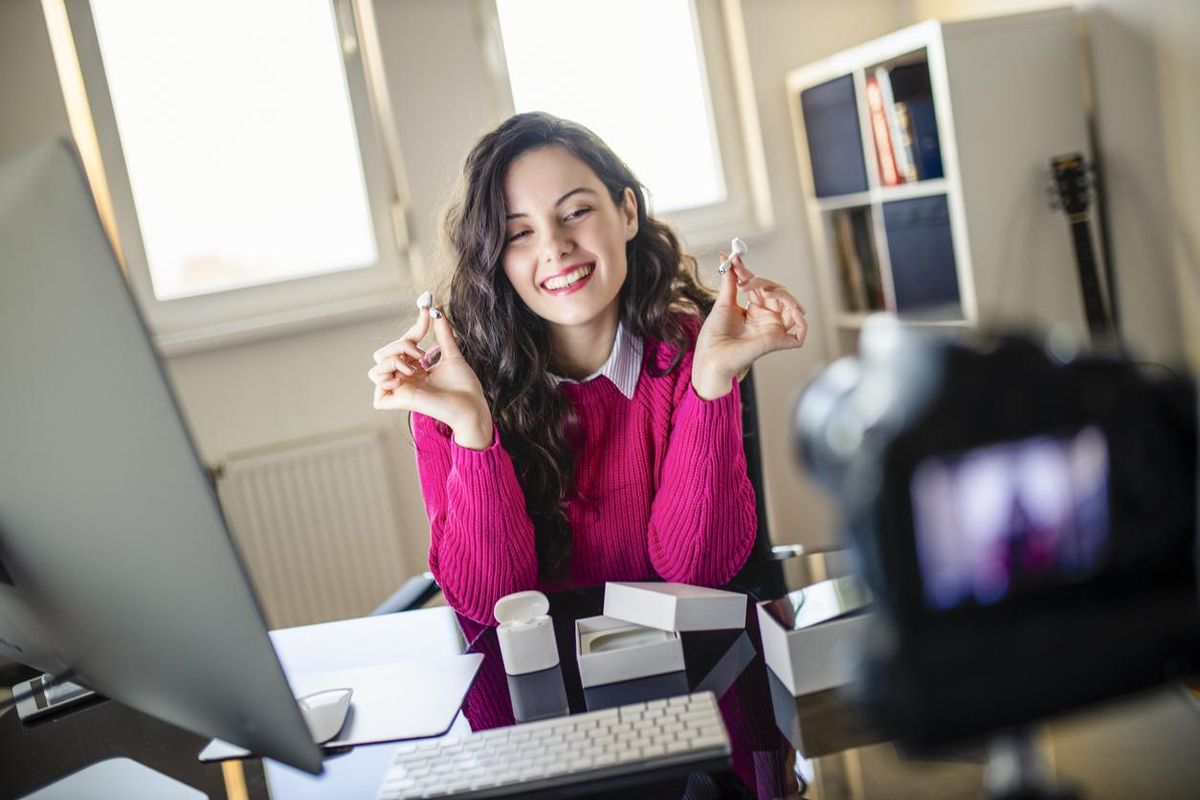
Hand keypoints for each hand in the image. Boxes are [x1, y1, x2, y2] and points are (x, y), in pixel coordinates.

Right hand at [369, 305, 492, 448]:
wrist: (471, 406)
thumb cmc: (465, 386)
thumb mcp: (452, 354)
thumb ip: (443, 333)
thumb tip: (437, 311)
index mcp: (415, 368)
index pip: (403, 343)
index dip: (414, 327)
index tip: (426, 309)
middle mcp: (405, 378)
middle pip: (383, 353)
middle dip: (400, 345)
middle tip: (422, 354)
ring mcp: (400, 389)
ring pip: (376, 366)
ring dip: (393, 359)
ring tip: (415, 369)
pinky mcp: (398, 401)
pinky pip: (377, 384)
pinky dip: (387, 376)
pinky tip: (406, 378)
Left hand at [692, 252, 806, 399]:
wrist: (710, 356)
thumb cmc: (714, 336)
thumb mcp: (723, 302)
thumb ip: (729, 281)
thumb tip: (726, 257)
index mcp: (754, 309)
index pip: (761, 286)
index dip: (750, 273)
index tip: (736, 259)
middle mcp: (766, 318)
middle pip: (779, 293)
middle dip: (765, 283)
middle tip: (745, 282)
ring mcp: (773, 329)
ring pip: (792, 307)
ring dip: (784, 296)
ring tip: (766, 292)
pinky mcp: (778, 341)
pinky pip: (800, 332)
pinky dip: (801, 321)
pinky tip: (790, 309)